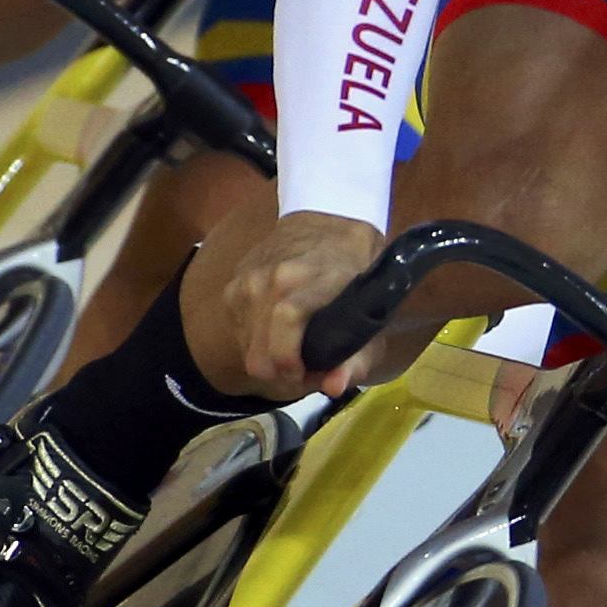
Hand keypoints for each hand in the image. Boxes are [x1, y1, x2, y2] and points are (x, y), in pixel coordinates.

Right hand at [216, 211, 384, 397]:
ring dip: (270, 360)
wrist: (326, 218)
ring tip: (295, 349)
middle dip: (283, 375)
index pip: (286, 321)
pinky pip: (240, 335)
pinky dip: (258, 344)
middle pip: (259, 353)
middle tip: (307, 369)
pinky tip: (278, 333)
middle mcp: (269, 278)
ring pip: (247, 350)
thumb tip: (333, 387)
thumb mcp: (374, 312)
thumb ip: (358, 355)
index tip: (308, 376)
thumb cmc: (357, 268)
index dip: (291, 362)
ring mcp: (245, 282)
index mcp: (310, 278)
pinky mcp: (232, 287)